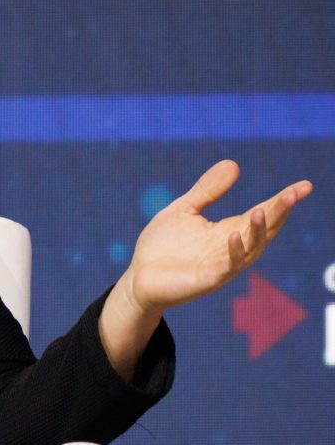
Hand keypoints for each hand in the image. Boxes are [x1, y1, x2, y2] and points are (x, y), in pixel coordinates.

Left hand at [99, 161, 310, 379]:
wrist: (140, 277)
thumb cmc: (163, 245)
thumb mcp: (184, 209)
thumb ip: (207, 190)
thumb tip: (234, 164)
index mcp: (228, 231)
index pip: (262, 213)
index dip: (282, 201)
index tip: (305, 186)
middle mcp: (231, 248)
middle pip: (263, 230)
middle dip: (279, 212)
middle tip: (293, 193)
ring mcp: (222, 265)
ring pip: (250, 249)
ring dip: (259, 231)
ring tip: (263, 210)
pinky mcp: (207, 280)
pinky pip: (226, 267)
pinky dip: (233, 253)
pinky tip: (233, 236)